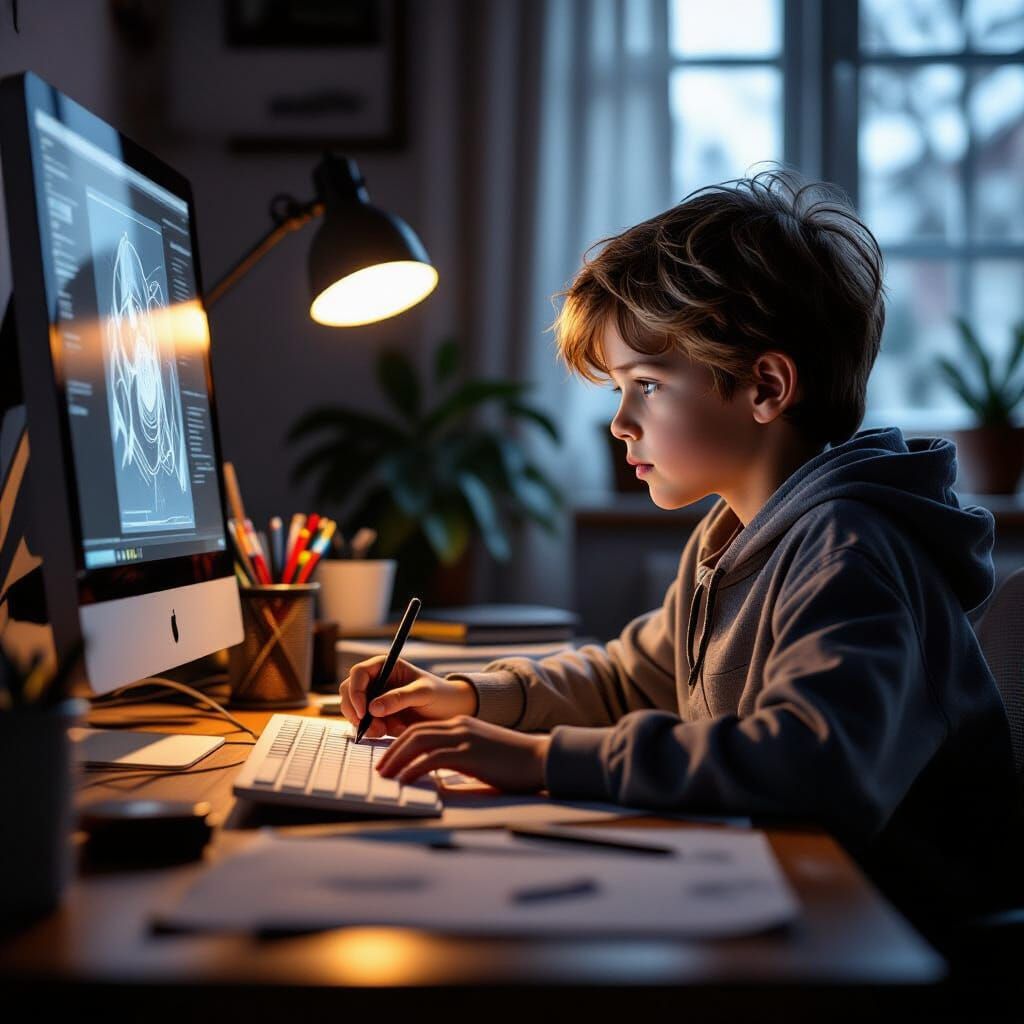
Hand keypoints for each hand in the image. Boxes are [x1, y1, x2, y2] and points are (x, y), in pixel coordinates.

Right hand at [339, 656, 477, 738]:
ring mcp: (376, 699)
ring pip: (354, 710)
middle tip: (368, 726)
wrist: (452, 712)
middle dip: (354, 710)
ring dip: (363, 723)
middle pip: (349, 691)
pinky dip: (371, 731)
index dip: (355, 690)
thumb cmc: (441, 695)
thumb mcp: (424, 693)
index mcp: (386, 666)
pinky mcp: (379, 717)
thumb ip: (399, 698)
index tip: (363, 711)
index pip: (359, 673)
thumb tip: (373, 708)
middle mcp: (377, 681)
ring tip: (382, 731)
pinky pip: (364, 724)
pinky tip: (387, 732)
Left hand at [376, 716, 551, 792]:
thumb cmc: (513, 762)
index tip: (389, 759)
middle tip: (380, 769)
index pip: (421, 728)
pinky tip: (405, 782)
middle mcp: (459, 726)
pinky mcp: (469, 753)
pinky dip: (414, 769)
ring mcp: (464, 738)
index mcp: (461, 724)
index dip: (400, 743)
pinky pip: (432, 759)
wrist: (539, 759)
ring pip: (418, 742)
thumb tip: (437, 777)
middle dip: (392, 751)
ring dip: (397, 759)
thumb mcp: (481, 755)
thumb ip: (459, 758)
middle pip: (414, 732)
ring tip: (386, 776)